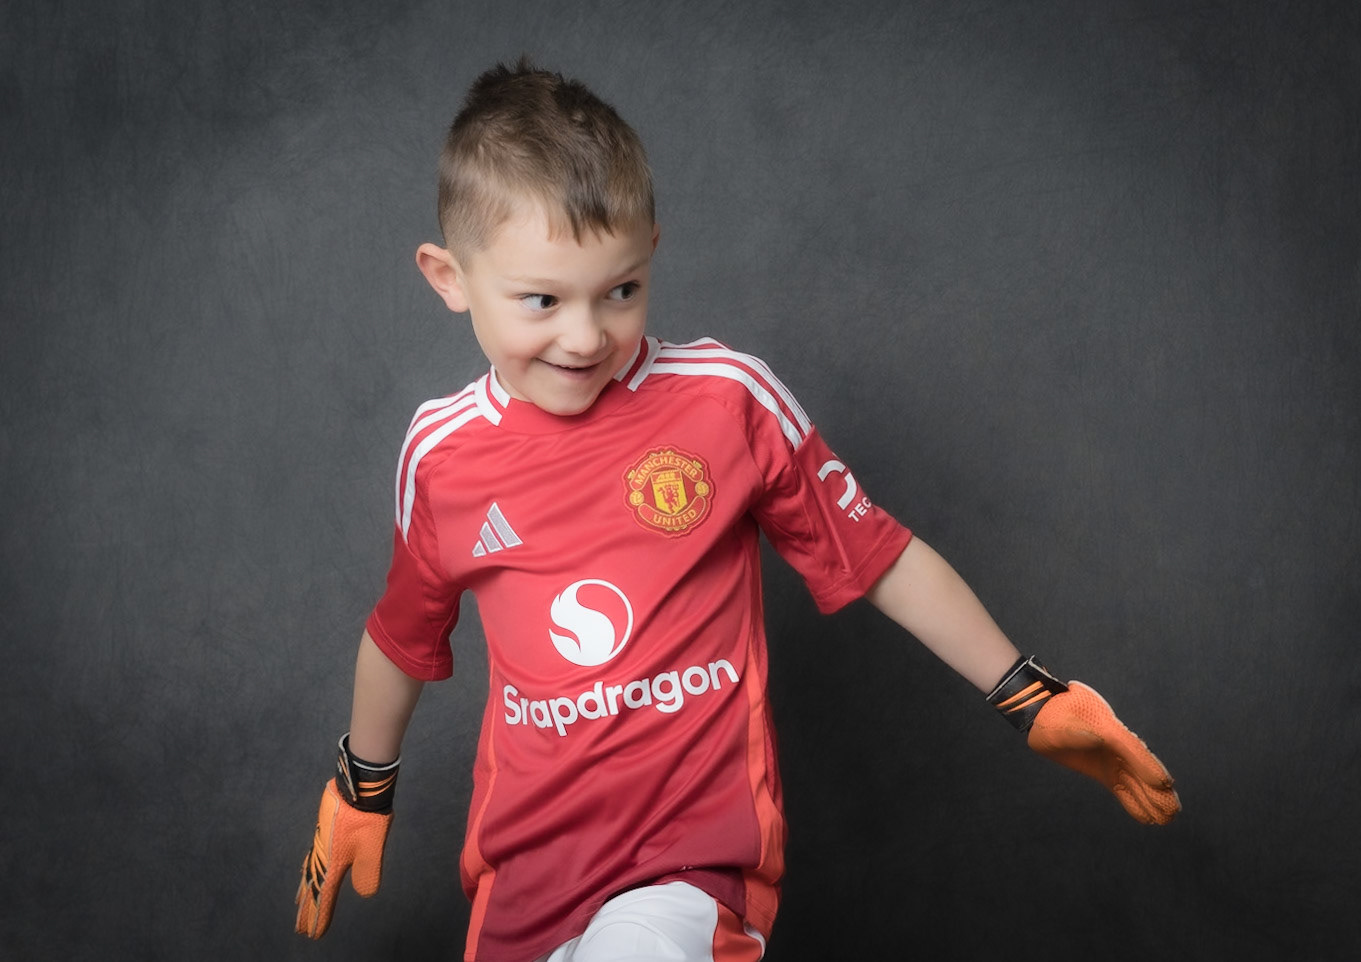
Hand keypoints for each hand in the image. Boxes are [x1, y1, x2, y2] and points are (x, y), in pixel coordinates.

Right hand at [295, 778, 392, 937]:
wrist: (360, 787)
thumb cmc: (368, 818)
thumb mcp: (372, 848)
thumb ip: (368, 872)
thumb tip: (365, 893)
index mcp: (333, 863)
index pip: (324, 896)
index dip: (320, 916)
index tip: (313, 935)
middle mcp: (323, 855)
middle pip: (312, 888)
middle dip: (307, 909)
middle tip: (300, 929)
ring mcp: (321, 842)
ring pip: (309, 873)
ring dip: (305, 891)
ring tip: (299, 904)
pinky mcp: (324, 831)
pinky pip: (311, 858)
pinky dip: (306, 871)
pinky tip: (307, 870)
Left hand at [1028, 682, 1180, 824]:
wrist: (1046, 714)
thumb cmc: (1051, 716)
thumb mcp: (1059, 722)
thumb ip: (1076, 733)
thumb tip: (1097, 739)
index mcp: (1107, 727)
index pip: (1132, 748)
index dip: (1147, 765)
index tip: (1165, 783)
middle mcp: (1115, 745)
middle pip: (1141, 768)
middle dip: (1157, 789)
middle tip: (1174, 810)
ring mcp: (1111, 758)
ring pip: (1136, 782)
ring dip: (1151, 800)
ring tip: (1168, 819)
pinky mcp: (1104, 770)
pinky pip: (1122, 788)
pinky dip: (1133, 802)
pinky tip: (1147, 818)